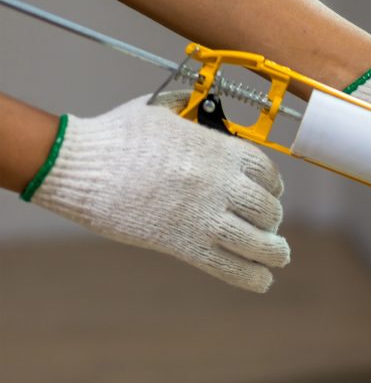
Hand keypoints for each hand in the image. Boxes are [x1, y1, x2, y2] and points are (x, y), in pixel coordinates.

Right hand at [24, 93, 289, 291]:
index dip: (274, 187)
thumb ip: (187, 107)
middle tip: (268, 228)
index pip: (267, 173)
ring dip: (273, 252)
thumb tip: (197, 101)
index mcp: (218, 149)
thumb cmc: (115, 135)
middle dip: (272, 221)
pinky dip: (250, 276)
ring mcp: (203, 214)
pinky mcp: (182, 242)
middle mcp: (219, 182)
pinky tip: (262, 281)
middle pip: (267, 209)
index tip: (272, 195)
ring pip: (257, 241)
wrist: (79, 164)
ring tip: (278, 256)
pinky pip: (228, 265)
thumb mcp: (159, 109)